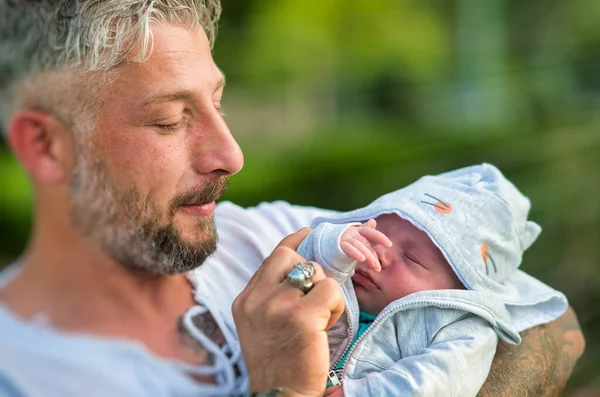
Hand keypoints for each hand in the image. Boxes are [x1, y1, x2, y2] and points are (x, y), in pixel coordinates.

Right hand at [232, 228, 345, 396]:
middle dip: (311, 272)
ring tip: (318, 321)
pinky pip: (330, 290)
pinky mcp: (301, 316)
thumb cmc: (278, 362)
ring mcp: (278, 306)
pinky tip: (325, 326)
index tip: (307, 234)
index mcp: (246, 300)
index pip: (273, 257)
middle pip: (292, 258)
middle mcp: (257, 299)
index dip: (293, 244)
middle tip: (315, 299)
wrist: (280, 395)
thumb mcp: (260, 324)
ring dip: (324, 294)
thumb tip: (297, 263)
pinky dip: (335, 306)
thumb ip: (270, 294)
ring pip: (315, 273)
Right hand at [340, 219, 391, 271]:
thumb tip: (373, 221)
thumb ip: (365, 231)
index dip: (380, 237)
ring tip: (375, 267)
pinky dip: (355, 253)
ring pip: (358, 246)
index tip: (389, 244)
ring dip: (367, 256)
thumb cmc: (343, 242)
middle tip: (378, 268)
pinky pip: (348, 248)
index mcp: (357, 230)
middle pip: (365, 243)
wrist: (323, 245)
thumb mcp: (355, 237)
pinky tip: (362, 259)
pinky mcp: (338, 245)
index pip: (370, 232)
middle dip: (373, 255)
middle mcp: (351, 233)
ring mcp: (344, 238)